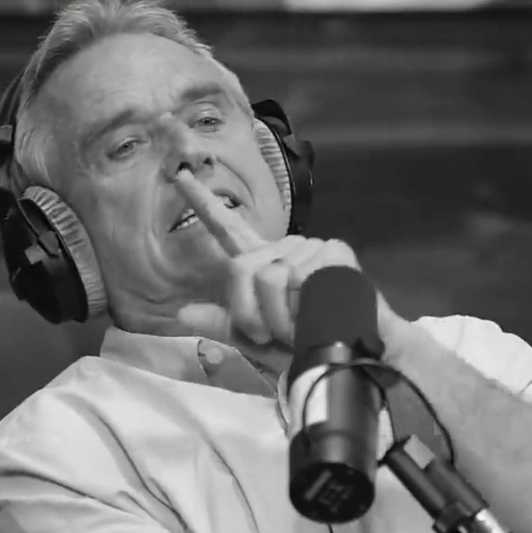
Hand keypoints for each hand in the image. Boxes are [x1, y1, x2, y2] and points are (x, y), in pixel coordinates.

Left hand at [173, 171, 404, 363]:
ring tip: (302, 329)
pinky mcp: (333, 252)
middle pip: (241, 268)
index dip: (203, 204)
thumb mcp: (256, 339)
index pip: (229, 229)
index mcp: (264, 263)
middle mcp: (284, 249)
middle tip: (275, 337)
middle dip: (250, 314)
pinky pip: (296, 279)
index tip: (180, 176)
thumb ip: (222, 323)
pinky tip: (319, 314)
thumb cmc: (306, 346)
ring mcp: (310, 248)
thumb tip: (181, 313)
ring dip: (279, 318)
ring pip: (268, 278)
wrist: (351, 356)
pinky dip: (300, 309)